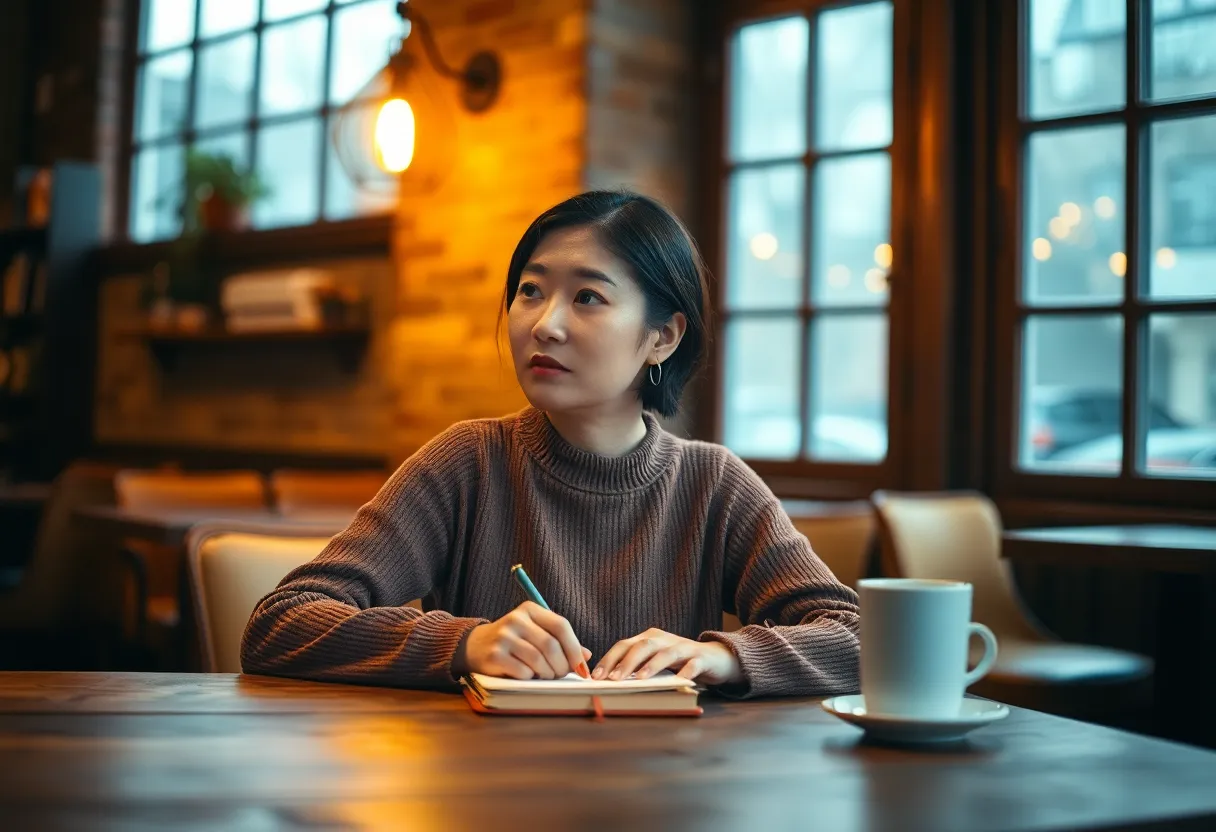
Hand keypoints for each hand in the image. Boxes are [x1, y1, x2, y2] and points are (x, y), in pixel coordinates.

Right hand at [454, 601, 590, 679]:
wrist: (474, 646)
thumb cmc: (514, 641)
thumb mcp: (536, 634)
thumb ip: (561, 642)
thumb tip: (587, 656)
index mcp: (530, 609)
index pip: (561, 625)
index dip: (575, 648)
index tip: (582, 667)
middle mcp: (516, 619)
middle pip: (551, 645)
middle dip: (562, 665)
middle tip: (561, 674)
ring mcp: (504, 637)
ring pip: (539, 660)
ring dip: (548, 673)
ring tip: (545, 675)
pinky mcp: (495, 655)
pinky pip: (523, 671)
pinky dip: (531, 677)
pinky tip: (527, 675)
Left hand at [592, 628, 742, 685]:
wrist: (716, 658)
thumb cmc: (679, 662)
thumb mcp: (655, 661)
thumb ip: (637, 667)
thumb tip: (609, 683)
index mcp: (650, 638)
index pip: (624, 645)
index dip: (609, 659)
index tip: (596, 676)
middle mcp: (664, 640)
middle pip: (642, 646)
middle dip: (625, 662)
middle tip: (613, 679)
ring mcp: (684, 647)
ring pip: (665, 653)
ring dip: (651, 666)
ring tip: (639, 679)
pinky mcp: (702, 658)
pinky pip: (693, 664)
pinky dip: (685, 671)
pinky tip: (680, 680)